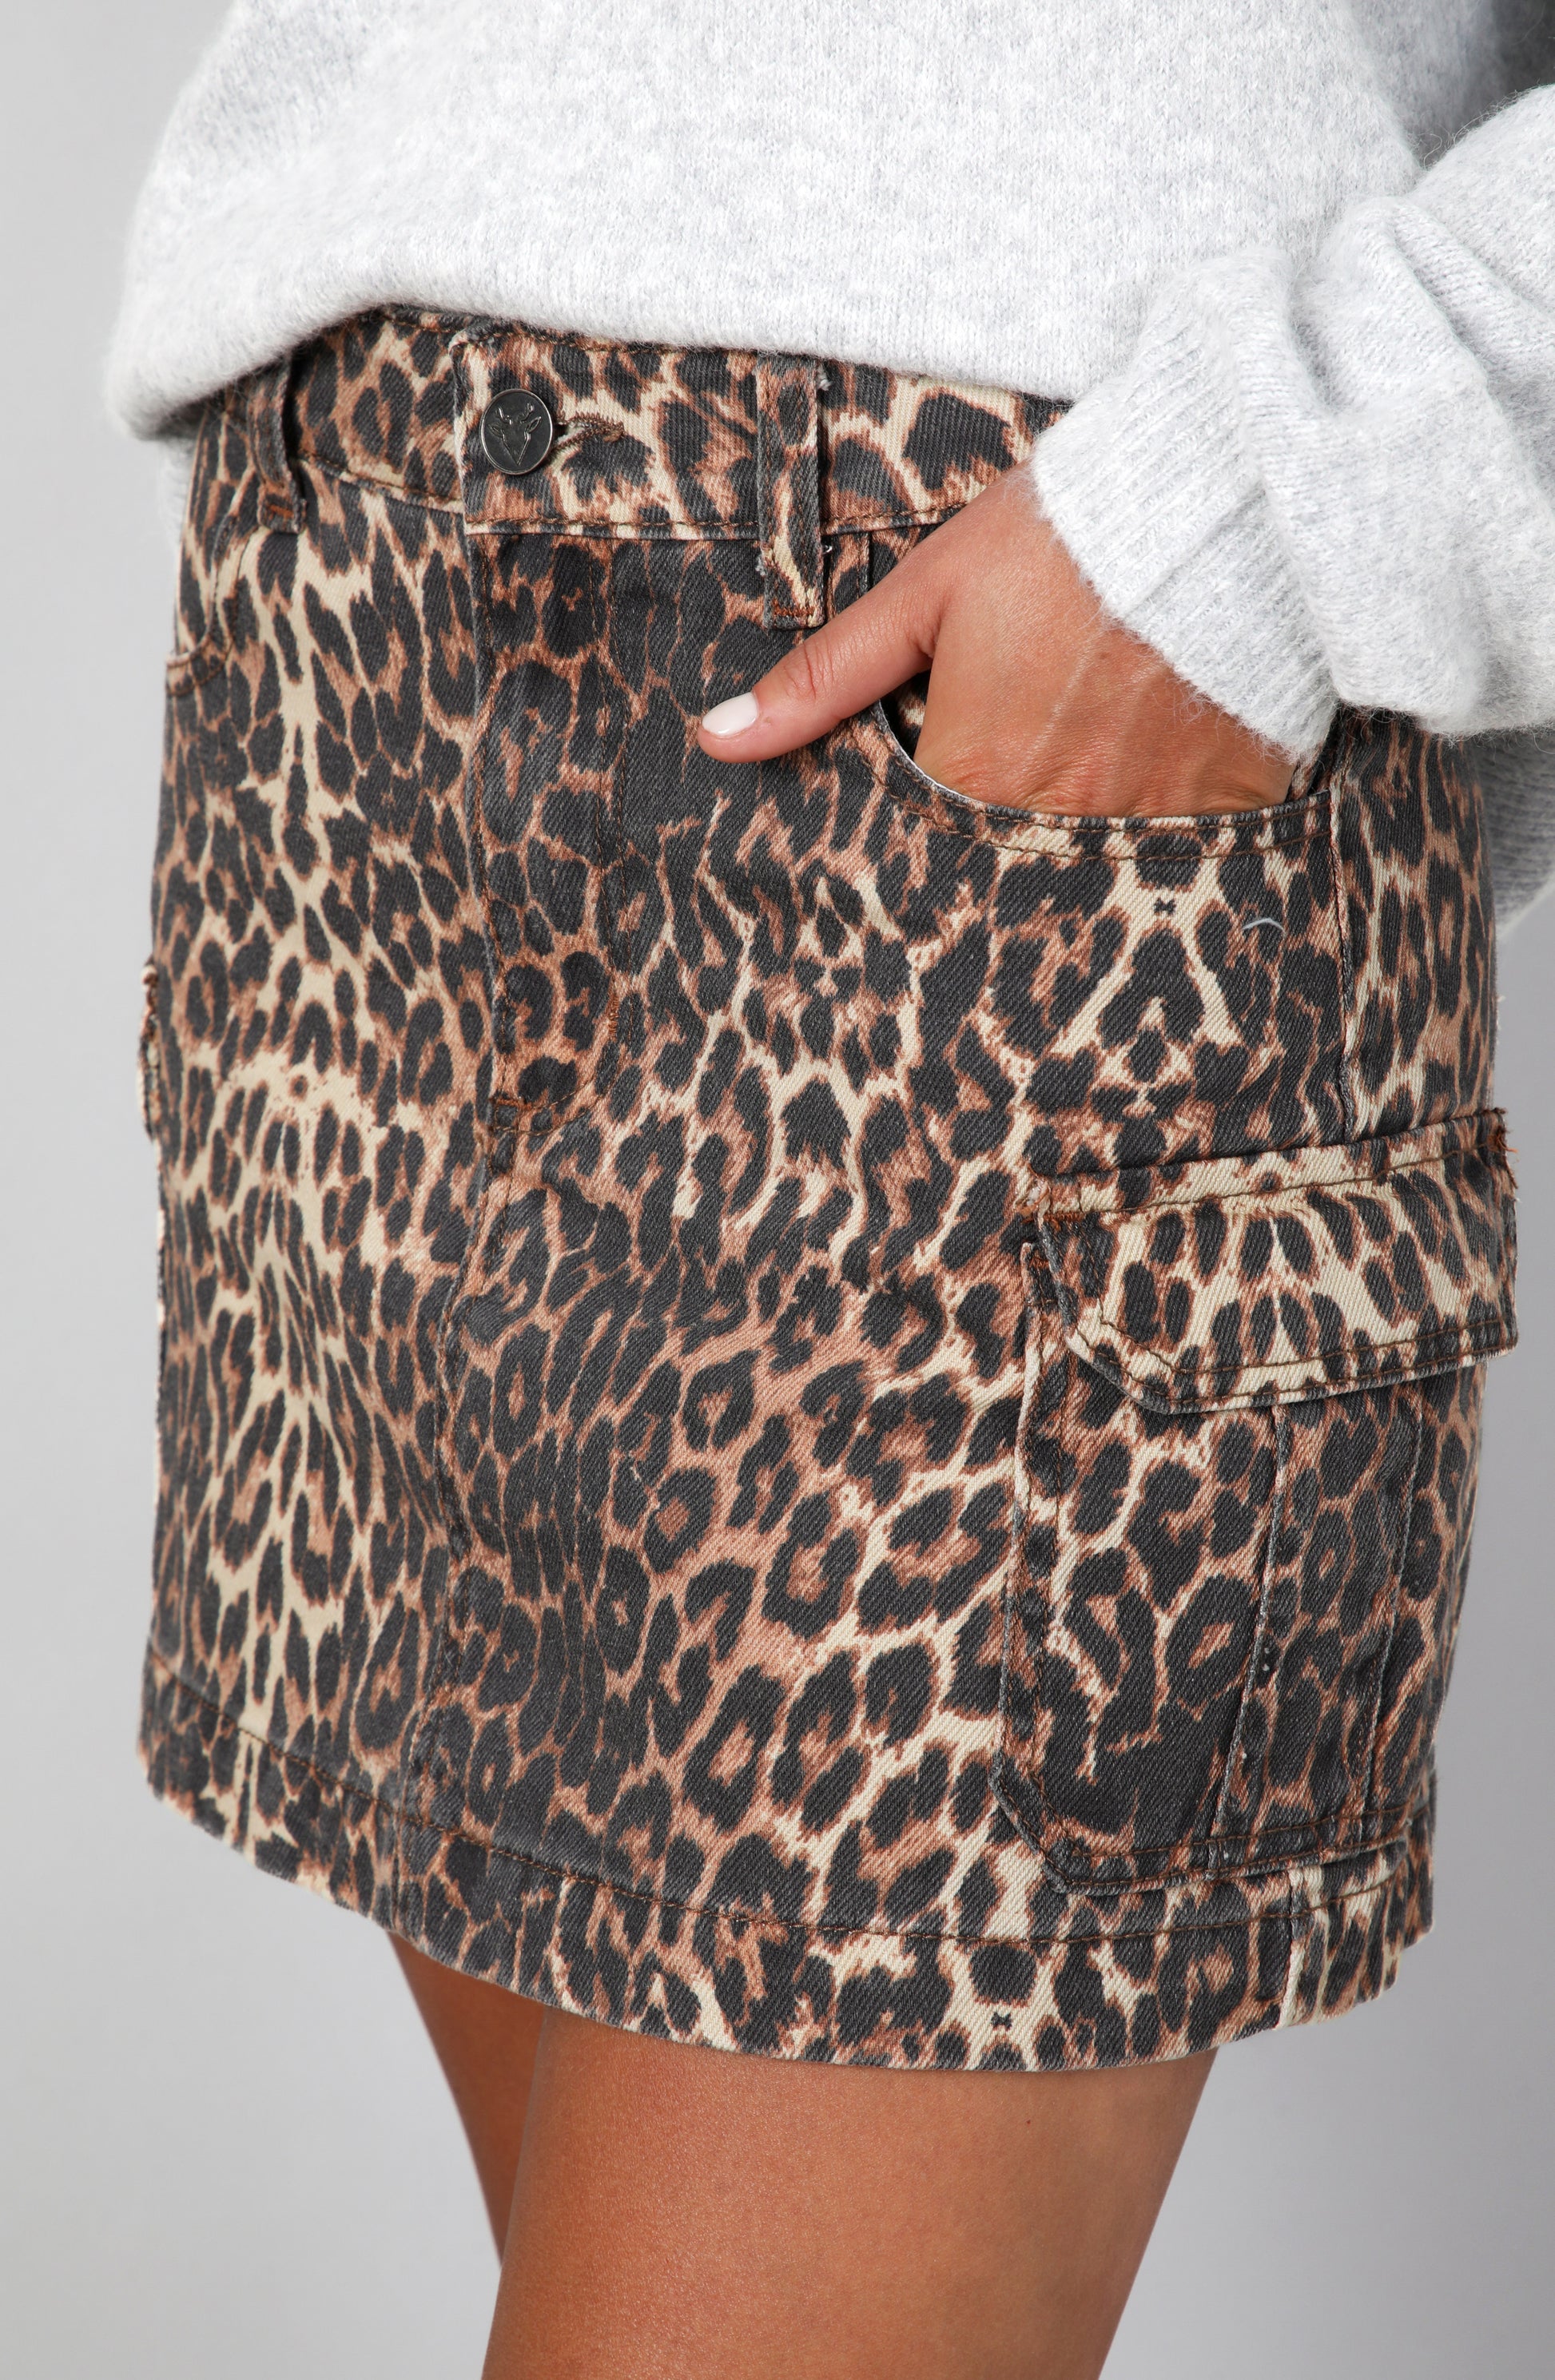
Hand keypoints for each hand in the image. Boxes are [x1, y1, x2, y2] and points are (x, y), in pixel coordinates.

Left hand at [697, 467, 1293, 816]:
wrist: (1220, 499)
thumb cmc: (1059, 539)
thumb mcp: (924, 595)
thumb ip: (824, 680)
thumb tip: (719, 741)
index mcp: (976, 777)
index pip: (918, 852)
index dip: (915, 833)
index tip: (925, 807)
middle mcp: (1059, 819)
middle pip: (1001, 870)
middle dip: (990, 848)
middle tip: (1009, 780)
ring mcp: (1147, 821)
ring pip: (1085, 868)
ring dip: (1069, 834)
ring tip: (1077, 774)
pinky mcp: (1225, 805)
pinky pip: (1175, 849)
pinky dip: (1154, 822)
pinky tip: (1150, 772)